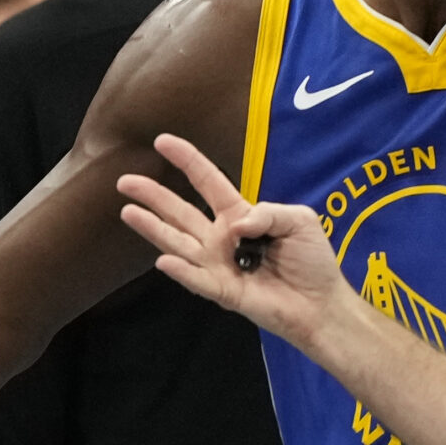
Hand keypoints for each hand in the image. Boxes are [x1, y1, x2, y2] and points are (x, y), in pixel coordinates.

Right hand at [116, 133, 353, 349]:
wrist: (321, 303)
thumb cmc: (311, 260)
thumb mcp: (298, 219)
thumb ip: (268, 211)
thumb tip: (235, 223)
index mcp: (238, 214)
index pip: (207, 182)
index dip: (187, 160)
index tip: (162, 141)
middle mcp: (220, 238)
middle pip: (179, 212)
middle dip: (153, 195)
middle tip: (125, 181)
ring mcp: (217, 265)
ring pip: (178, 243)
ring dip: (153, 228)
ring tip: (128, 211)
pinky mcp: (222, 291)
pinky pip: (198, 279)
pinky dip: (182, 271)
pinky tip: (163, 260)